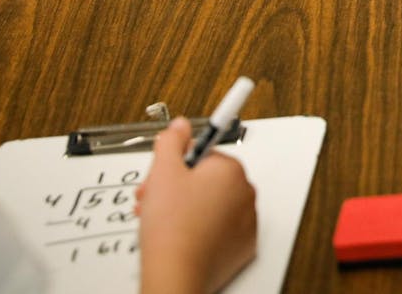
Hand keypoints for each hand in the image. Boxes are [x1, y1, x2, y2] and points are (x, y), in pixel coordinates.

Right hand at [137, 118, 256, 293]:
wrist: (177, 275)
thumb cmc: (172, 229)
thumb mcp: (163, 172)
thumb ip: (171, 140)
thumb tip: (181, 126)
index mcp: (231, 170)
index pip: (203, 153)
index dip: (176, 163)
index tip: (168, 171)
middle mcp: (245, 193)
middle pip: (206, 179)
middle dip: (177, 186)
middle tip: (155, 197)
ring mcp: (246, 222)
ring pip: (212, 204)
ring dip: (186, 207)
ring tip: (162, 219)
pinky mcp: (242, 247)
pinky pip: (220, 228)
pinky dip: (202, 229)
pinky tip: (180, 235)